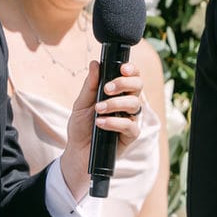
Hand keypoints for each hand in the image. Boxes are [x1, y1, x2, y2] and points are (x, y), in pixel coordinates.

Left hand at [61, 58, 144, 198]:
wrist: (78, 151)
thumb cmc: (81, 127)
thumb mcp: (81, 104)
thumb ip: (90, 85)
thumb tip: (95, 64)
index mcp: (118, 93)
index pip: (131, 76)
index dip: (131, 69)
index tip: (123, 68)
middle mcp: (127, 103)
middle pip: (138, 86)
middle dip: (124, 83)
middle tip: (107, 89)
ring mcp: (130, 118)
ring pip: (135, 104)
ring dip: (115, 104)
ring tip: (98, 109)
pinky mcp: (131, 135)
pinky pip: (130, 125)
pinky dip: (114, 122)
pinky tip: (101, 123)